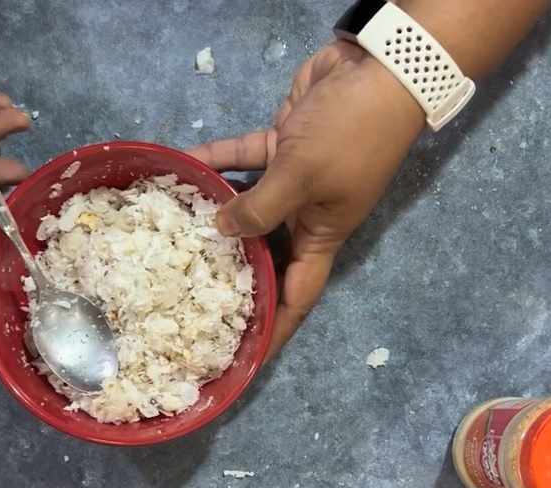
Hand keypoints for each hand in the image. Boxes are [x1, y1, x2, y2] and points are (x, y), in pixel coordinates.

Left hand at [189, 41, 425, 359]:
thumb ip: (258, 208)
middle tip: (188, 292)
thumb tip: (219, 230)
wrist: (378, 68)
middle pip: (264, 257)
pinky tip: (182, 164)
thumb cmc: (351, 134)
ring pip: (246, 207)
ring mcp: (291, 181)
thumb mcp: (303, 178)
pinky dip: (216, 161)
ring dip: (215, 214)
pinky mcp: (281, 147)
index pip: (295, 298)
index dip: (275, 330)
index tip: (247, 356)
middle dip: (232, 274)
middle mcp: (305, 216)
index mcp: (321, 237)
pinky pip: (241, 160)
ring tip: (172, 231)